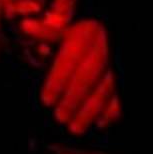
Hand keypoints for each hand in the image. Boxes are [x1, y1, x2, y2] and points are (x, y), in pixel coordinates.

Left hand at [41, 19, 120, 134]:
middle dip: (72, 100)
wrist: (113, 35)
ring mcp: (118, 62)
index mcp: (85, 35)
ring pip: (106, 90)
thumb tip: (25, 25)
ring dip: (90, 111)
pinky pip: (122, 95)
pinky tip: (100, 123)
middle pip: (87, 77)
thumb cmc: (88, 36)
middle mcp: (103, 47)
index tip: (46, 101)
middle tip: (59, 117)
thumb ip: (48, 33)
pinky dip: (113, 111)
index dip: (57, 81)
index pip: (69, 59)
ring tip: (75, 127)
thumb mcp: (69, 32)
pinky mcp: (127, 75)